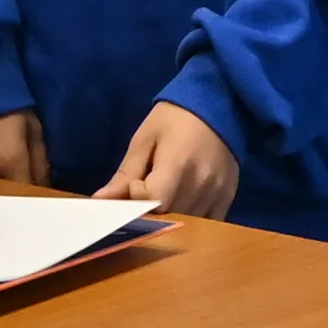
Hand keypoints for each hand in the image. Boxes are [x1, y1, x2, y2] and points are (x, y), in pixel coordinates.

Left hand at [110, 101, 240, 219]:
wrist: (220, 103)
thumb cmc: (176, 118)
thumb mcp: (145, 139)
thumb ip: (125, 174)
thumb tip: (100, 201)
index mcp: (178, 163)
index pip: (154, 200)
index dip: (138, 196)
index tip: (137, 182)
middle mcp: (200, 182)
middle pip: (168, 217)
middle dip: (150, 211)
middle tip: (146, 193)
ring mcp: (217, 192)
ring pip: (187, 224)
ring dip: (170, 217)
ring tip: (165, 196)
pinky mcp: (228, 197)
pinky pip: (207, 224)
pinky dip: (191, 222)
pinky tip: (183, 205)